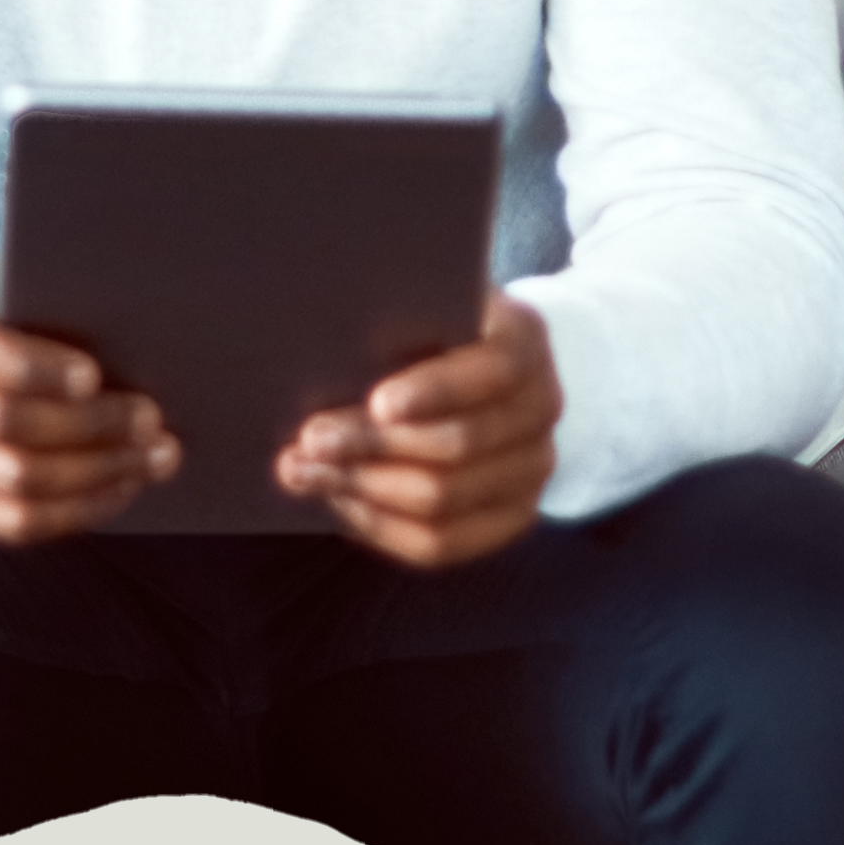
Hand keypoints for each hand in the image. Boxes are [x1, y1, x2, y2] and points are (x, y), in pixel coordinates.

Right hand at [0, 261, 175, 544]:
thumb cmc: (4, 314)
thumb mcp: (22, 282)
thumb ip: (59, 295)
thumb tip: (139, 322)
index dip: (32, 366)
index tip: (92, 375)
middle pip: (0, 420)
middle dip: (87, 425)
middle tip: (150, 420)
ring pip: (13, 480)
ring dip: (95, 474)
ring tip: (152, 458)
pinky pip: (13, 522)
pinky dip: (76, 511)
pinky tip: (119, 489)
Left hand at [276, 290, 560, 567]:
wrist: (475, 362)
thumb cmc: (429, 322)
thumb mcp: (421, 300)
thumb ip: (390, 318)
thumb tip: (326, 351)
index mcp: (524, 339)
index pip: (495, 370)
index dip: (438, 390)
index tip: (378, 403)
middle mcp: (541, 406)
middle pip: (459, 445)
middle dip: (373, 445)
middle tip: (310, 440)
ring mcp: (532, 469)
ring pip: (445, 504)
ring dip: (363, 490)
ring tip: (301, 471)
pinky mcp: (510, 516)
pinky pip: (442, 544)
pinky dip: (379, 525)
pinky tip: (337, 499)